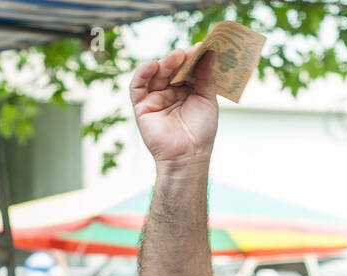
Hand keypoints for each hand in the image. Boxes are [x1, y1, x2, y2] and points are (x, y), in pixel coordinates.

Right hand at [129, 45, 218, 167]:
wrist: (188, 156)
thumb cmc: (201, 133)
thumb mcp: (207, 99)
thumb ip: (206, 76)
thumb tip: (209, 52)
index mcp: (187, 91)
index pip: (187, 69)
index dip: (193, 58)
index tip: (203, 46)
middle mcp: (171, 92)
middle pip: (172, 69)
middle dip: (180, 59)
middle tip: (189, 51)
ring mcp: (156, 98)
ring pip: (156, 74)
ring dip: (165, 63)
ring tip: (177, 56)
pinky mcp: (142, 106)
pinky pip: (138, 85)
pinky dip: (143, 73)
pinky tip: (153, 65)